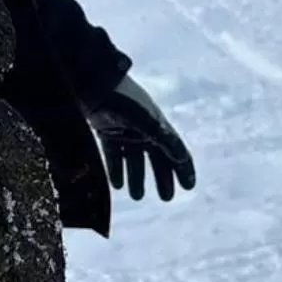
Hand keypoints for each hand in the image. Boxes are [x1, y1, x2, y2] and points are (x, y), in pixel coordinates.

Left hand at [86, 73, 195, 202]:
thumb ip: (163, 139)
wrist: (92, 83)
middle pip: (157, 158)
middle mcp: (144, 130)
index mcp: (157, 126)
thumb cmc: (122, 100)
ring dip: (136, 178)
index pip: (175, 150)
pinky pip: (115, 155)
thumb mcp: (145, 120)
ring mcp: (125, 131)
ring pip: (135, 159)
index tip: (189, 187)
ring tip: (137, 196)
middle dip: (162, 177)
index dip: (183, 168)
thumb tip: (182, 158)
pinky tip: (116, 185)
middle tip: (166, 198)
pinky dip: (116, 169)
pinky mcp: (106, 132)